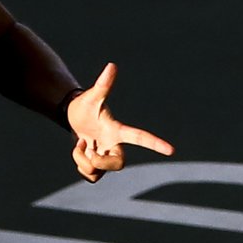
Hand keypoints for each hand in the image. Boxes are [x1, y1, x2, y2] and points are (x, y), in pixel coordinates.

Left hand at [65, 62, 173, 182]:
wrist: (72, 116)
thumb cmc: (84, 106)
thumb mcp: (91, 97)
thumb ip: (102, 84)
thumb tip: (112, 65)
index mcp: (118, 131)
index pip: (139, 137)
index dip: (154, 143)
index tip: (171, 150)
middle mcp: (115, 146)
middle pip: (119, 165)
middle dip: (100, 162)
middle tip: (88, 148)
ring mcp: (106, 157)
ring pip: (99, 172)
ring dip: (83, 161)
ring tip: (81, 145)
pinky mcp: (96, 167)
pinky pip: (91, 177)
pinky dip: (81, 167)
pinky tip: (80, 153)